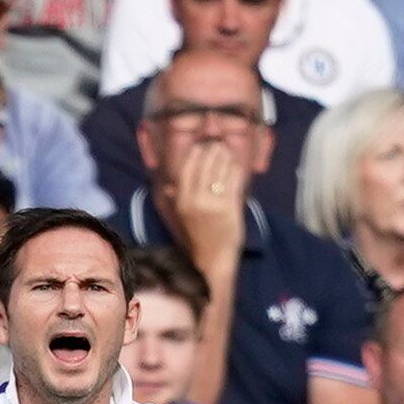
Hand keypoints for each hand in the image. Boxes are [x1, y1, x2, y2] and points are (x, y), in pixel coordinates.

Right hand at [171, 138, 246, 271]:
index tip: (203, 146)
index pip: (187, 167)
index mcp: (182, 200)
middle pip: (205, 165)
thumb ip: (175, 198)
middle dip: (213, 151)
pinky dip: (235, 171)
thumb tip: (167, 186)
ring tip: (228, 153)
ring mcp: (213, 203)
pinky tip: (236, 167)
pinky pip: (233, 181)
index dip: (196, 153)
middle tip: (219, 146)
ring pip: (220, 170)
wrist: (212, 258)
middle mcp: (195, 199)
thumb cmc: (198, 236)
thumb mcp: (182, 216)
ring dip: (226, 158)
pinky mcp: (229, 206)